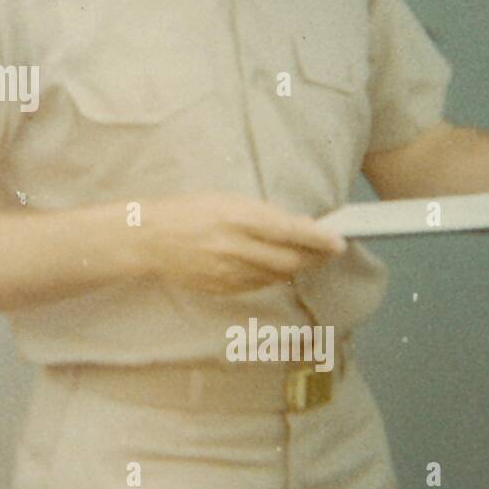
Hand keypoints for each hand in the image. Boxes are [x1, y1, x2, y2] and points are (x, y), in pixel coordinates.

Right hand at [134, 191, 346, 294]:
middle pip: (290, 260)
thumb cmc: (189, 211)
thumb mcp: (227, 200)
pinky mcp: (222, 288)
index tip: (339, 241)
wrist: (149, 237)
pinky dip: (271, 275)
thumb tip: (299, 226)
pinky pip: (258, 285)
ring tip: (302, 255)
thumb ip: (262, 214)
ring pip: (277, 276)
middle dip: (314, 257)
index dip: (319, 239)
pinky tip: (271, 264)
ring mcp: (228, 272)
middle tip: (327, 251)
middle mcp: (236, 247)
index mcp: (237, 218)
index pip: (291, 231)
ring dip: (295, 266)